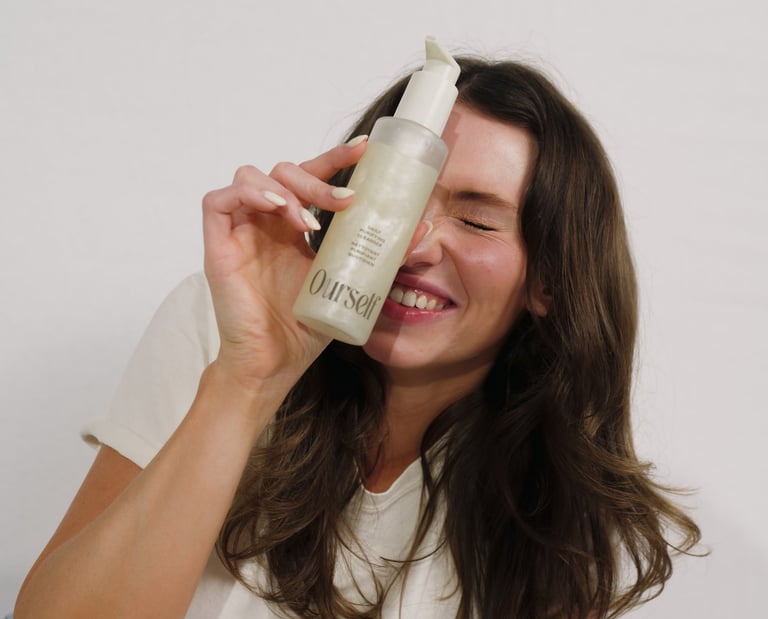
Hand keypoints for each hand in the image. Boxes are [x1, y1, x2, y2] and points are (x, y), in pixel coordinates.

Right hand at [201, 138, 366, 394]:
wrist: (276, 362)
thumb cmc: (307, 327)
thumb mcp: (351, 281)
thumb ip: (380, 254)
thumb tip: (424, 228)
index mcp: (294, 227)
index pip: (312, 178)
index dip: (335, 158)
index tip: (367, 149)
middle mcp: (267, 222)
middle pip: (284, 171)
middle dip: (317, 177)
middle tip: (345, 199)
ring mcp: (242, 231)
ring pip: (251, 175)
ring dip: (286, 187)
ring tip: (309, 220)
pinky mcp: (218, 245)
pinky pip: (218, 200)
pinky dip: (248, 194)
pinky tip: (276, 209)